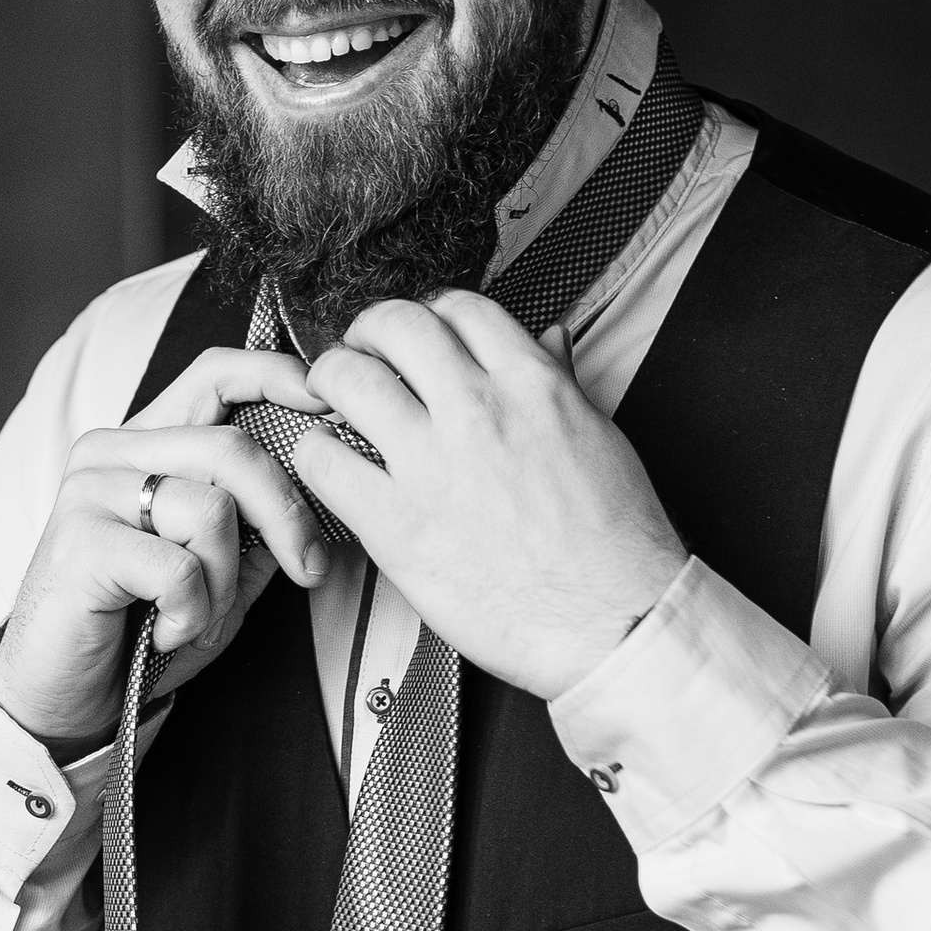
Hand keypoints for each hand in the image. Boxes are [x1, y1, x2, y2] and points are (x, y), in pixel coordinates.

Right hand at [0, 345, 332, 749]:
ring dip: (226, 580)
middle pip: (232, 448)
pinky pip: (180, 568)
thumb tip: (324, 481)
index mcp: (146, 446)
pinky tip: (164, 631)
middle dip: (287, 514)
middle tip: (308, 568)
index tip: (324, 401)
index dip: (274, 376)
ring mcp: (90, 492)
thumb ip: (258, 522)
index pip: (212, 376)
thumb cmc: (143, 628)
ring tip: (198, 615)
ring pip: (212, 509)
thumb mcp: (220, 569)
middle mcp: (112, 453)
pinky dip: (191, 613)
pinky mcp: (80, 542)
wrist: (66, 695)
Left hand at [291, 292, 687, 699]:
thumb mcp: (601, 438)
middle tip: (361, 355)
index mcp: (531, 386)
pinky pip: (324, 462)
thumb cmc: (616, 545)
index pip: (461, 308)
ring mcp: (432, 465)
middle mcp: (477, 412)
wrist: (614, 621)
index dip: (429, 313)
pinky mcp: (396, 524)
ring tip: (332, 403)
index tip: (418, 336)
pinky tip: (328, 464)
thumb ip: (561, 383)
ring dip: (330, 382)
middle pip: (394, 326)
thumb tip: (550, 342)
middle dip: (368, 333)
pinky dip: (314, 453)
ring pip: (347, 380)